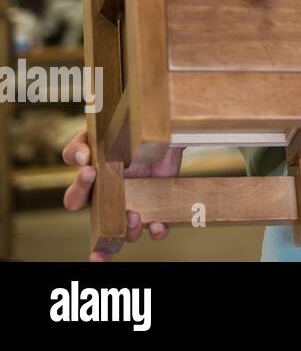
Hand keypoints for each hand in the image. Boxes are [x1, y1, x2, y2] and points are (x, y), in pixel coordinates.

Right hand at [62, 128, 183, 260]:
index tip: (90, 171)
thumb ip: (83, 143)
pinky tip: (157, 225)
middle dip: (101, 234)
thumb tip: (82, 158)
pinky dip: (156, 230)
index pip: (75, 198)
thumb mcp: (100, 132)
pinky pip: (154, 227)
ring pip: (125, 234)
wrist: (160, 131)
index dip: (79, 189)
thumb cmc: (121, 133)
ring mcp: (133, 206)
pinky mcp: (156, 206)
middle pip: (98, 228)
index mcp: (92, 186)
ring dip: (129, 232)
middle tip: (115, 214)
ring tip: (135, 216)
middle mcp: (110, 202)